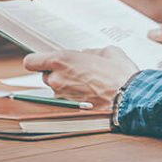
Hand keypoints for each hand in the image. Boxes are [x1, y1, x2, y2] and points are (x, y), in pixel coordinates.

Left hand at [23, 46, 137, 109]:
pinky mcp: (72, 110)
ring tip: (87, 83)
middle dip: (57, 73)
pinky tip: (91, 94)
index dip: (37, 61)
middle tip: (76, 70)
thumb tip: (85, 55)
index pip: (31, 62)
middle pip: (45, 76)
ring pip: (57, 89)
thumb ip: (89, 52)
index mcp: (61, 61)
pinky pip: (67, 100)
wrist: (131, 98)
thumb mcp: (107, 51)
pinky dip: (75, 97)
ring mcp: (63, 97)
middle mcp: (57, 80)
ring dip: (67, 86)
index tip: (44, 60)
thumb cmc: (119, 74)